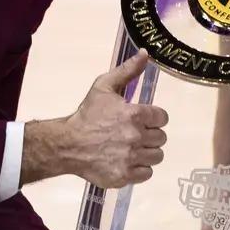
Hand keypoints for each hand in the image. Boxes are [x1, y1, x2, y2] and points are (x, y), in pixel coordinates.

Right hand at [47, 49, 168, 188]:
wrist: (67, 144)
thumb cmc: (87, 114)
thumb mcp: (104, 86)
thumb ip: (127, 71)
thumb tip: (145, 53)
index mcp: (135, 114)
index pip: (162, 118)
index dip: (154, 118)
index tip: (143, 119)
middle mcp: (136, 137)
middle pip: (161, 138)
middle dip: (150, 135)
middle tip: (134, 134)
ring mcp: (131, 158)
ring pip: (156, 156)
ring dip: (147, 152)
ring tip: (132, 148)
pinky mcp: (124, 176)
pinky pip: (146, 173)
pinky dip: (140, 169)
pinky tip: (127, 161)